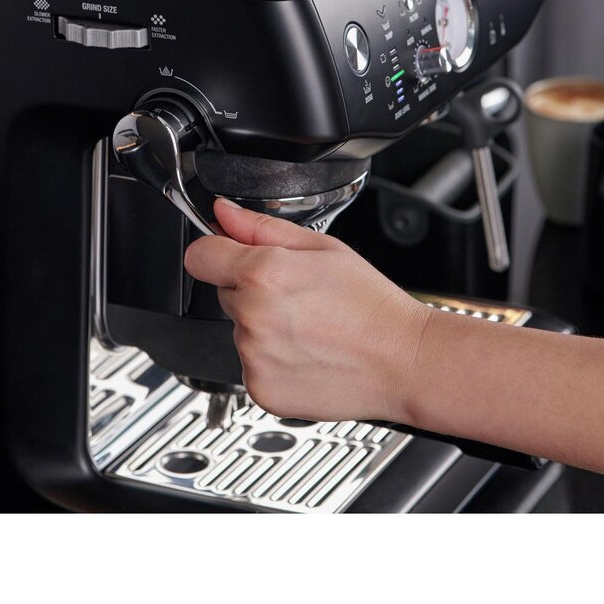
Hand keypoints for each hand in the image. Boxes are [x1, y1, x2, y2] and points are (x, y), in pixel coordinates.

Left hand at [183, 199, 431, 423]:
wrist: (402, 361)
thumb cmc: (372, 306)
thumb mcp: (324, 248)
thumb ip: (264, 228)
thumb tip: (224, 213)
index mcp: (263, 274)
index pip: (200, 256)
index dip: (217, 252)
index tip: (231, 257)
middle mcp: (252, 317)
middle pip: (224, 294)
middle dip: (252, 292)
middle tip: (299, 298)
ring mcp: (253, 358)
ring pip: (240, 332)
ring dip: (263, 329)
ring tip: (310, 330)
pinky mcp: (260, 389)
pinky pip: (251, 366)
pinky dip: (272, 362)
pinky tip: (307, 355)